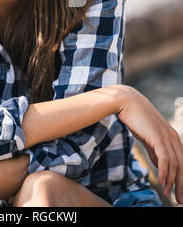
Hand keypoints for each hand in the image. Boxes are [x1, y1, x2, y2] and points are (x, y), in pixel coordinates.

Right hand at [117, 85, 182, 203]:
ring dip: (172, 182)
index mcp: (172, 137)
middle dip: (181, 184)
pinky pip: (165, 160)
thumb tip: (159, 165)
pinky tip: (162, 183)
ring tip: (169, 195)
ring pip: (175, 165)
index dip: (182, 178)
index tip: (179, 192)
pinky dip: (165, 173)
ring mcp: (167, 137)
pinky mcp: (158, 138)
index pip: (182, 161)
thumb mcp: (147, 137)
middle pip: (182, 165)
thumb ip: (154, 150)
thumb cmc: (136, 118)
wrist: (127, 102)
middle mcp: (173, 137)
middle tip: (179, 200)